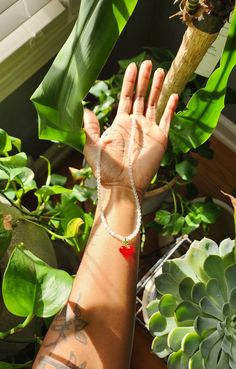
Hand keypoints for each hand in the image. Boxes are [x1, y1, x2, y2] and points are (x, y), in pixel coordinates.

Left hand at [83, 60, 177, 196]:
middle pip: (141, 96)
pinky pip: (167, 119)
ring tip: (159, 71)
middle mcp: (136, 124)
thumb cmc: (105, 168)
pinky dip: (171, 107)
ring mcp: (149, 130)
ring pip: (154, 103)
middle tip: (146, 62)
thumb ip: (88, 126)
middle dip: (143, 79)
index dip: (128, 82)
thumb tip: (84, 108)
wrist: (122, 184)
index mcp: (120, 123)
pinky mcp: (160, 138)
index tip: (131, 67)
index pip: (126, 97)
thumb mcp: (92, 145)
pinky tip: (174, 95)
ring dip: (157, 87)